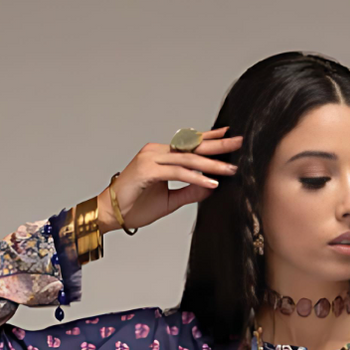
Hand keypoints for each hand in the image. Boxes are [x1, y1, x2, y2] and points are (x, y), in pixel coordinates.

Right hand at [98, 129, 242, 233]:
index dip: (210, 139)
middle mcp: (156, 151)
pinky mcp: (147, 170)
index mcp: (161, 155)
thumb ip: (190, 191)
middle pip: (192, 147)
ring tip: (231, 169)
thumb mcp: (170, 200)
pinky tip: (211, 182)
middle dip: (218, 145)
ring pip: (188, 160)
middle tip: (239, 142)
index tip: (229, 135)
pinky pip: (177, 173)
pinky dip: (195, 178)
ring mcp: (151, 159)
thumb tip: (212, 187)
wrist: (110, 213)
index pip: (190, 145)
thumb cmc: (135, 205)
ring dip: (211, 165)